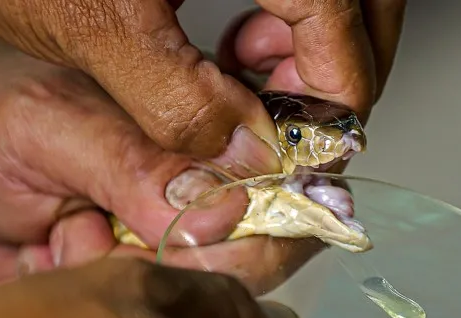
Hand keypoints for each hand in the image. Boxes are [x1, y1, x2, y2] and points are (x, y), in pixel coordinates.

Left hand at [0, 0, 406, 134]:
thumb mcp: (92, 24)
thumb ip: (178, 101)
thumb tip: (248, 157)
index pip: (346, 32)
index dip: (331, 110)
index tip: (301, 160)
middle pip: (368, 13)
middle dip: (331, 79)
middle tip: (277, 120)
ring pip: (348, 2)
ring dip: (315, 52)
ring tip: (247, 78)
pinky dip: (292, 23)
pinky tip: (239, 44)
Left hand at [0, 11, 299, 308]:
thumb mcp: (50, 126)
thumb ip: (136, 163)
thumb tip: (223, 210)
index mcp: (196, 135)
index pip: (278, 184)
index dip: (267, 220)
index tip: (207, 237)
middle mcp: (195, 192)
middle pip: (256, 253)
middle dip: (188, 260)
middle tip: (108, 231)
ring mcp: (167, 243)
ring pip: (205, 296)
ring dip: (132, 276)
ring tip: (68, 230)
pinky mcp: (135, 285)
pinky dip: (105, 301)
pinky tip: (57, 256)